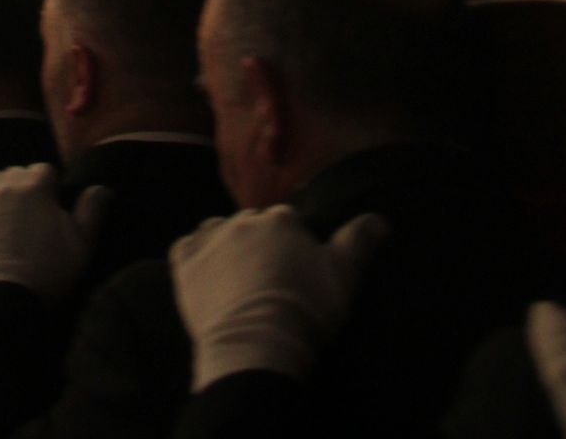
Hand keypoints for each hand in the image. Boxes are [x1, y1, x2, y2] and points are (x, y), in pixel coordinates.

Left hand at [0, 164, 108, 309]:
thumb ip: (92, 211)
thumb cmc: (46, 271)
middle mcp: (6, 181)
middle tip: (26, 220)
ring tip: (2, 220)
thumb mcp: (81, 245)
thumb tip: (102, 188)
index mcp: (37, 184)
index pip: (45, 171)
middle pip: (16, 174)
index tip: (48, 211)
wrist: (0, 298)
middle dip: (23, 190)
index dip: (48, 190)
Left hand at [170, 205, 387, 388]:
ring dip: (224, 247)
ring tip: (235, 280)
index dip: (293, 246)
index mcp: (282, 220)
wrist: (256, 346)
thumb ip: (359, 241)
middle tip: (268, 282)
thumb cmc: (304, 310)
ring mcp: (210, 239)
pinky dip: (193, 257)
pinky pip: (185, 248)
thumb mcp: (344, 276)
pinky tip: (204, 275)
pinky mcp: (185, 262)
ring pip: (217, 232)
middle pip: (252, 226)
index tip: (296, 271)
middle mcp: (244, 220)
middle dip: (259, 246)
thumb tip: (381, 219)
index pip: (287, 221)